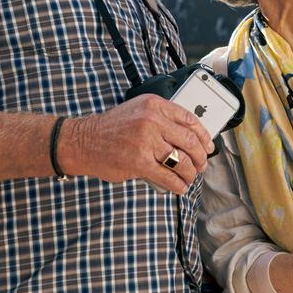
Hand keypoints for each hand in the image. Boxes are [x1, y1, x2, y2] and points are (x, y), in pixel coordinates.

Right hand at [65, 94, 212, 194]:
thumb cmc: (112, 128)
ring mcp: (145, 142)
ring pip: (181, 161)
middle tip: (201, 164)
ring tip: (189, 176)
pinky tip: (179, 186)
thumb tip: (191, 138)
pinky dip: (178, 185)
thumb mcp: (139, 111)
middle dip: (200, 157)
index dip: (203, 136)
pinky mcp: (139, 162)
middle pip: (190, 141)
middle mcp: (151, 121)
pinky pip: (168, 177)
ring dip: (190, 173)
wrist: (84, 141)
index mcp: (154, 105)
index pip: (190, 119)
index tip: (208, 145)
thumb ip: (162, 119)